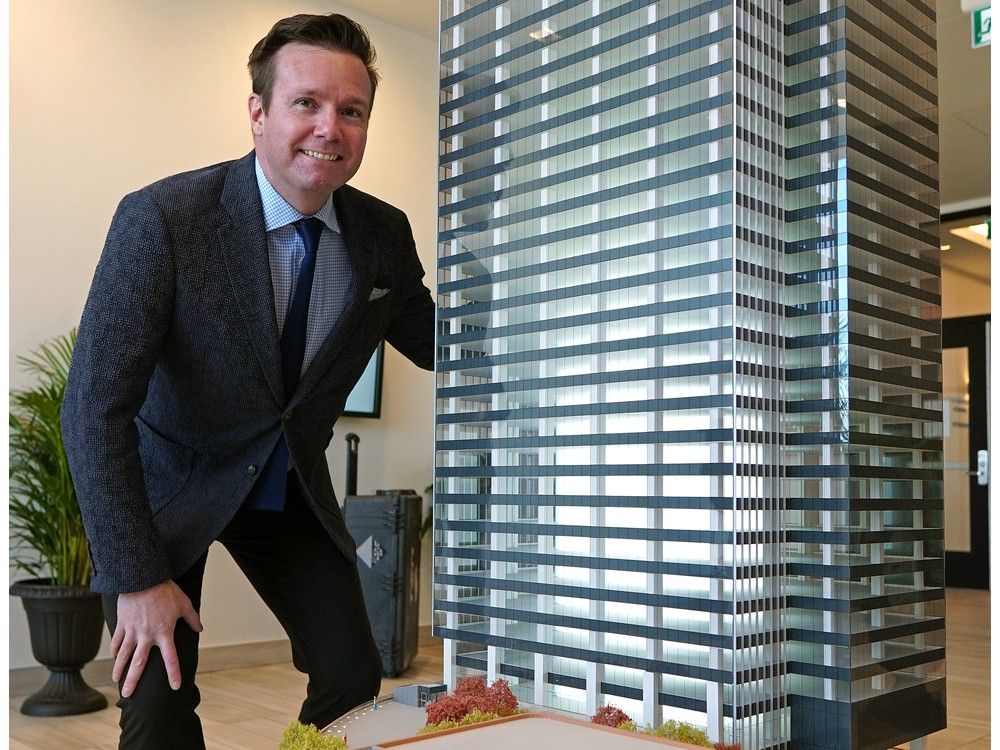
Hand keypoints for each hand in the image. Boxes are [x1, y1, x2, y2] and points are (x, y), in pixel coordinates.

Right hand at [110, 580, 202, 697]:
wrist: (143, 579)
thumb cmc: (166, 591)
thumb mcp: (184, 604)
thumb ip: (192, 618)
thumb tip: (200, 628)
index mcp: (164, 633)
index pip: (171, 659)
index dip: (173, 673)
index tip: (175, 687)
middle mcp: (147, 636)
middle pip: (139, 664)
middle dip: (133, 680)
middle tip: (128, 695)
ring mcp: (132, 631)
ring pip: (124, 655)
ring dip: (119, 669)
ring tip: (116, 680)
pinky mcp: (122, 624)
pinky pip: (117, 641)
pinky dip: (116, 650)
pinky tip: (115, 657)